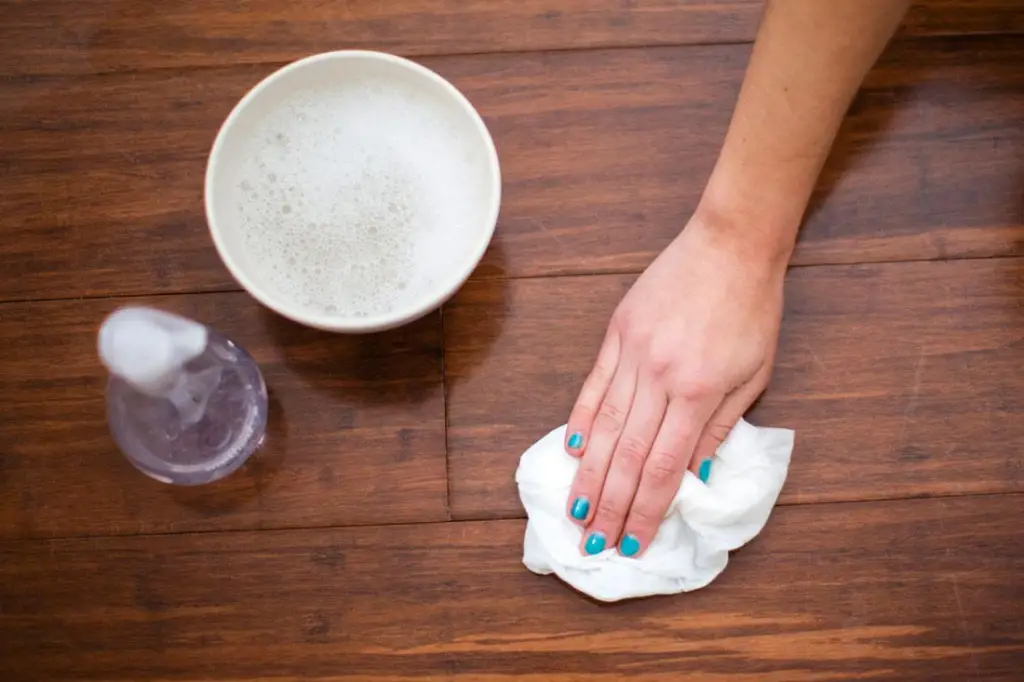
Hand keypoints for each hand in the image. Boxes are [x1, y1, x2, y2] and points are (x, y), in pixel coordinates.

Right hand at [564, 214, 787, 557]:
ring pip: (604, 427)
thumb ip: (720, 427)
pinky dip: (581, 420)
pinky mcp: (617, 333)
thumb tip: (692, 475)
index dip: (644, 510)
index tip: (631, 541)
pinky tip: (572, 450)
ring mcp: (632, 353)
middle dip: (610, 505)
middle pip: (627, 456)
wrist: (731, 246)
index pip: (663, 468)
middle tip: (593, 541)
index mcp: (698, 392)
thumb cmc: (752, 311)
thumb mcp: (753, 374)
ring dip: (588, 474)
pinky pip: (594, 386)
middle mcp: (659, 377)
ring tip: (574, 509)